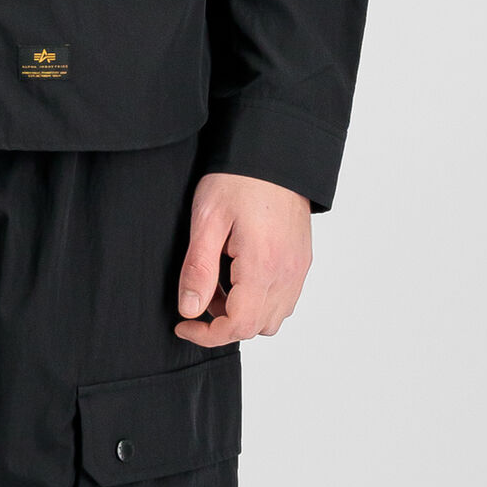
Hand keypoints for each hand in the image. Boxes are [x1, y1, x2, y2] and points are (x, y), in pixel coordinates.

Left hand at [174, 171, 312, 347]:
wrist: (275, 151)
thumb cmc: (238, 179)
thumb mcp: (206, 220)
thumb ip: (198, 269)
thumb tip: (190, 311)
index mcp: (262, 266)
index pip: (238, 326)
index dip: (207, 335)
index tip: (184, 325)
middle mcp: (287, 273)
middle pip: (257, 327)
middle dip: (223, 321)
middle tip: (200, 291)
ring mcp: (298, 267)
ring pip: (273, 316)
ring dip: (243, 311)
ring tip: (219, 278)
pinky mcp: (302, 259)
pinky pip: (284, 297)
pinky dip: (260, 298)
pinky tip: (239, 270)